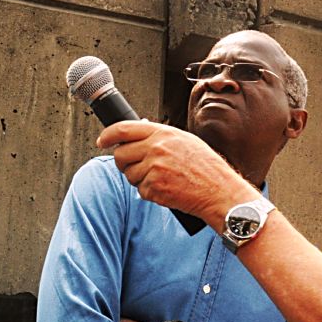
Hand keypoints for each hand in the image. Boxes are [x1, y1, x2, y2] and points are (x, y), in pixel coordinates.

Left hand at [96, 121, 258, 224]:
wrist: (219, 191)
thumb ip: (161, 137)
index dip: (108, 135)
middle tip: (136, 167)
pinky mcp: (154, 188)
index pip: (124, 129)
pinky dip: (150, 193)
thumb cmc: (206, 168)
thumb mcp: (185, 141)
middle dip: (123, 163)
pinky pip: (140, 190)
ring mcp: (154, 168)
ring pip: (129, 174)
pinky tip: (167, 189)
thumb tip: (138, 133)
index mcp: (163, 133)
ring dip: (139, 179)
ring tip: (161, 179)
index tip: (102, 140)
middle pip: (120, 154)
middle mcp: (156, 148)